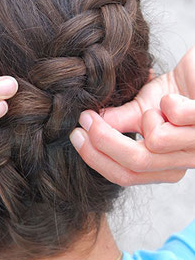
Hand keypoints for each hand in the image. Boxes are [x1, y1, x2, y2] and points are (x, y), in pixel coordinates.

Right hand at [69, 46, 194, 185]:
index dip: (96, 158)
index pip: (126, 176)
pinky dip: (170, 102)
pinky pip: (175, 118)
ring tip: (160, 102)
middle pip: (134, 165)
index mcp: (170, 164)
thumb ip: (121, 120)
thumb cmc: (189, 84)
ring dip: (147, 117)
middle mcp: (187, 162)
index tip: (76, 135)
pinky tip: (178, 96)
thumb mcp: (148, 105)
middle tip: (85, 120)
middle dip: (103, 141)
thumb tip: (87, 128)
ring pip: (153, 144)